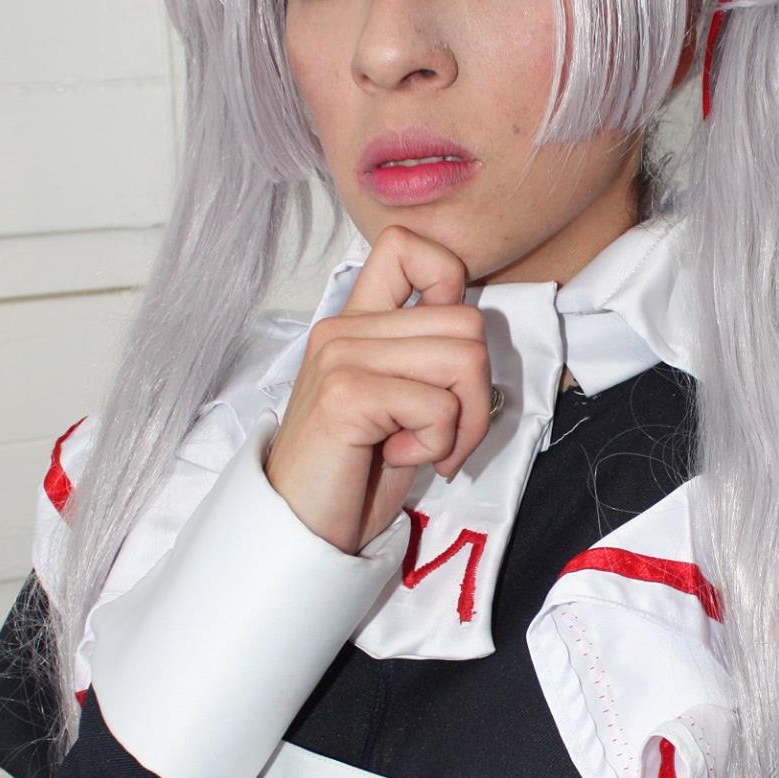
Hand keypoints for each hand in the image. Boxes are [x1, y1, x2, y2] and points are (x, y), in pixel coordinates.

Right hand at [265, 224, 491, 553]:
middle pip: (468, 322)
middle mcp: (343, 328)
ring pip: (464, 360)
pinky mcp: (345, 395)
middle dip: (478, 392)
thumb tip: (479, 342)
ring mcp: (340, 356)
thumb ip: (427, 358)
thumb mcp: (400, 404)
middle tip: (444, 435)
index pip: (410, 249)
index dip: (451, 288)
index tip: (444, 358)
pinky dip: (435, 445)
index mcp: (355, 322)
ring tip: (422, 448)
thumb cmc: (352, 473)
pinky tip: (395, 457)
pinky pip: (438, 405)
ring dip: (462, 422)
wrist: (299, 528)